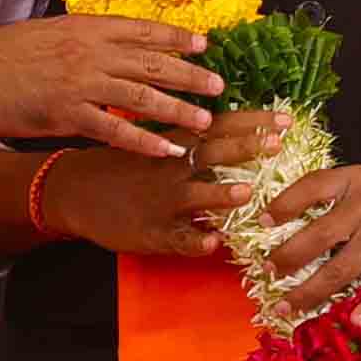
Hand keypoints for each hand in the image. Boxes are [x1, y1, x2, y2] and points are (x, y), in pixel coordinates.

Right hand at [0, 13, 224, 158]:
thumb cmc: (3, 52)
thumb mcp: (50, 33)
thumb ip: (84, 39)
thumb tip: (112, 45)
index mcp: (87, 27)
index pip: (143, 30)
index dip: (177, 38)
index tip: (204, 44)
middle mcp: (91, 52)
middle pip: (153, 63)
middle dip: (190, 75)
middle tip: (219, 85)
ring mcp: (81, 84)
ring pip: (143, 97)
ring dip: (178, 110)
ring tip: (205, 121)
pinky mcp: (67, 115)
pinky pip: (115, 130)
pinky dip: (145, 141)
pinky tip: (168, 151)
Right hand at [21, 107, 290, 257]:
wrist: (74, 190)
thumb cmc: (123, 164)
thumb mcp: (155, 143)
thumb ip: (192, 138)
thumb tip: (241, 131)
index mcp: (174, 145)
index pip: (218, 126)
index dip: (252, 121)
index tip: (286, 117)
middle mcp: (171, 168)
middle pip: (212, 154)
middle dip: (245, 148)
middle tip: (277, 144)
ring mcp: (161, 202)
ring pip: (194, 197)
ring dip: (220, 195)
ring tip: (246, 192)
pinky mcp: (151, 232)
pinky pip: (176, 239)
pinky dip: (194, 241)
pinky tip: (213, 244)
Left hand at [256, 165, 360, 323]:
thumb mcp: (359, 195)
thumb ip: (326, 206)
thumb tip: (273, 235)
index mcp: (354, 182)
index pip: (313, 186)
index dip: (285, 204)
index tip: (263, 221)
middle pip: (320, 234)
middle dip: (288, 256)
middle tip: (268, 271)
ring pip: (338, 270)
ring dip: (307, 292)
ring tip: (284, 307)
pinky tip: (353, 318)